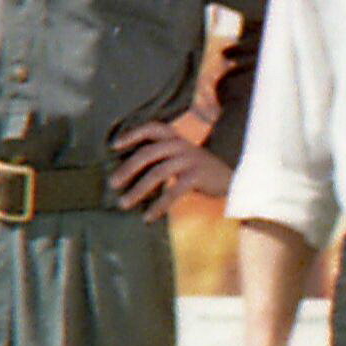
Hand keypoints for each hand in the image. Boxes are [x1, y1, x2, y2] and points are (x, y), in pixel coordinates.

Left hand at [109, 119, 231, 217]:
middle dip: (127, 169)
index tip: (114, 146)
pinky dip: (159, 205)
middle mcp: (181, 145)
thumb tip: (127, 174)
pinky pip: (173, 191)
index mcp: (175, 138)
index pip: (152, 128)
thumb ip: (161, 158)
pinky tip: (148, 217)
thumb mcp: (182, 158)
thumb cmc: (198, 171)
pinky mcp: (197, 176)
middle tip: (112, 183)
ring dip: (138, 190)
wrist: (233, 180)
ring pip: (157, 173)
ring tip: (123, 203)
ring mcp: (190, 159)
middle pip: (148, 153)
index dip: (132, 134)